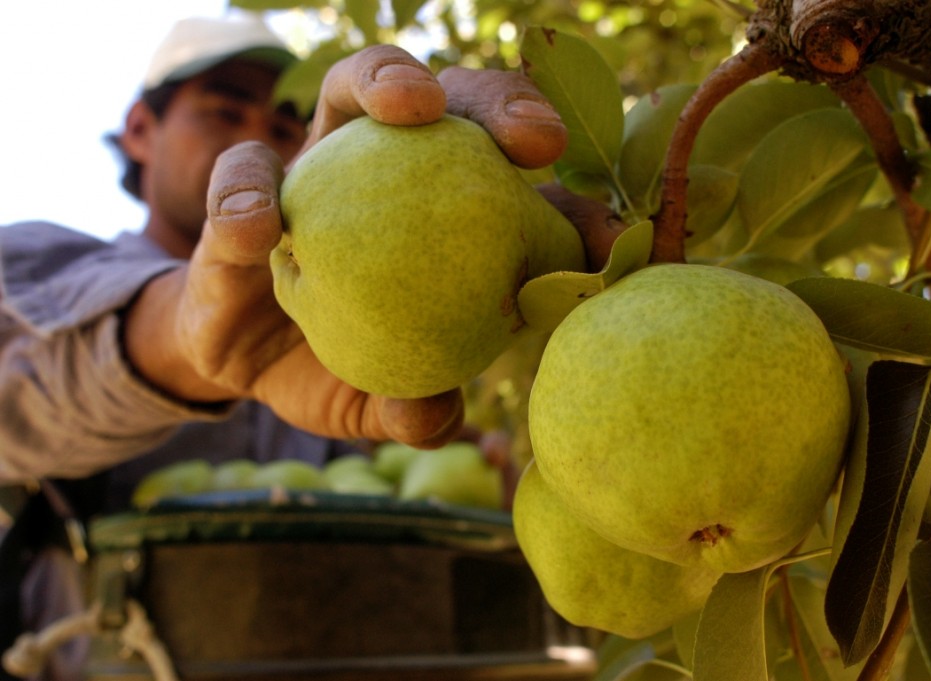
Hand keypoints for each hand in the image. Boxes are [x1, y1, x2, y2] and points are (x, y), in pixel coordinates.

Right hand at [123, 46, 618, 446]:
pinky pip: (244, 174)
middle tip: (531, 137)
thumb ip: (411, 412)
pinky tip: (258, 227)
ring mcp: (318, 169)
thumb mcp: (376, 401)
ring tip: (410, 106)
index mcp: (447, 220)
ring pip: (354, 91)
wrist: (241, 362)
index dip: (574, 206)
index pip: (525, 197)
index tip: (610, 237)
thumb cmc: (332, 369)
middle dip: (497, 103)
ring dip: (385, 79)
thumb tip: (435, 417)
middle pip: (453, 107)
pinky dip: (250, 193)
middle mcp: (390, 173)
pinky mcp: (244, 191)